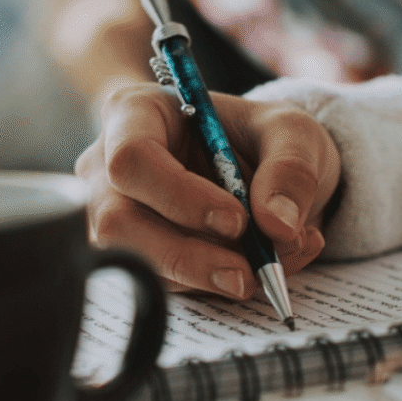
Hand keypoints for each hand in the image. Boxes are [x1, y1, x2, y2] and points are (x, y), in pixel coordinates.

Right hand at [76, 83, 340, 298]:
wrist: (259, 168)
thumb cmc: (259, 137)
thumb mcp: (292, 133)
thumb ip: (291, 169)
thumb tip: (278, 226)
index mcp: (137, 114)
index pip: (132, 157)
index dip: (180, 196)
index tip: (237, 220)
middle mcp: (109, 166)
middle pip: (119, 221)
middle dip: (187, 255)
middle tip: (247, 273)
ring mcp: (114, 214)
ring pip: (138, 261)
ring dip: (206, 276)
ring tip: (268, 266)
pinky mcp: (135, 253)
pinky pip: (163, 282)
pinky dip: (215, 285)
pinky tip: (259, 267)